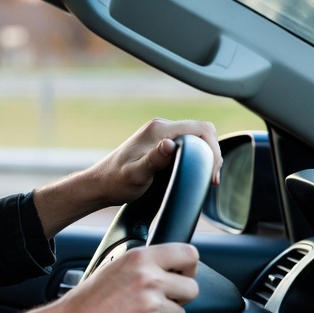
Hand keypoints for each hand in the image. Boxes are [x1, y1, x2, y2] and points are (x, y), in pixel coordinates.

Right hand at [2, 243, 199, 312]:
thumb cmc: (86, 302)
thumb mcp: (113, 268)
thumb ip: (141, 267)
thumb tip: (168, 269)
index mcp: (139, 259)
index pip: (188, 254)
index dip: (189, 268)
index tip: (182, 277)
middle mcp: (147, 278)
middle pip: (191, 289)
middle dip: (179, 301)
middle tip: (159, 305)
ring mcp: (150, 304)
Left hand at [33, 118, 220, 237]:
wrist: (100, 185)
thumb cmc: (116, 182)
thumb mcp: (136, 175)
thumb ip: (154, 159)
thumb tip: (171, 145)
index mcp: (159, 130)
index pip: (200, 129)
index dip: (213, 150)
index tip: (212, 173)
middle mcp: (161, 127)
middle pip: (202, 131)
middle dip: (213, 152)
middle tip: (212, 177)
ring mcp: (161, 134)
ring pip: (196, 137)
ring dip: (207, 154)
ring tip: (208, 176)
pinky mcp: (160, 143)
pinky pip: (187, 144)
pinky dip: (198, 156)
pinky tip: (196, 172)